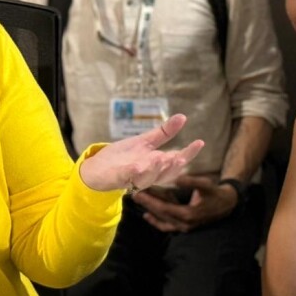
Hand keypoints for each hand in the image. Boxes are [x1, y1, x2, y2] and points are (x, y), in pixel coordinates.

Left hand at [79, 114, 203, 191]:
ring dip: (155, 170)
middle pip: (165, 174)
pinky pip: (125, 177)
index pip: (176, 161)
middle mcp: (147, 174)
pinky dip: (132, 173)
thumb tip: (183, 116)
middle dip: (173, 166)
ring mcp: (132, 177)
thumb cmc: (122, 157)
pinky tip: (137, 166)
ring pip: (147, 178)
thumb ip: (163, 133)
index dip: (188, 154)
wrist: (96, 169)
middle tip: (180, 157)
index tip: (199, 142)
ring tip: (160, 158)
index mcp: (155, 165)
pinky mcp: (116, 178)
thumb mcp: (143, 142)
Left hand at [133, 174, 238, 232]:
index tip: (138, 192)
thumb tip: (176, 178)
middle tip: (132, 194)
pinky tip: (147, 215)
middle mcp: (184, 224)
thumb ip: (190, 182)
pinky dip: (157, 221)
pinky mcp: (184, 227)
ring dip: (150, 210)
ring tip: (138, 199)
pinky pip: (167, 226)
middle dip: (146, 204)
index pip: (164, 208)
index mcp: (188, 214)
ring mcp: (184, 227)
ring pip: (162, 219)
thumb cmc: (214, 193)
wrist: (226, 204)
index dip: (150, 201)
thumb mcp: (205, 184)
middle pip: (160, 214)